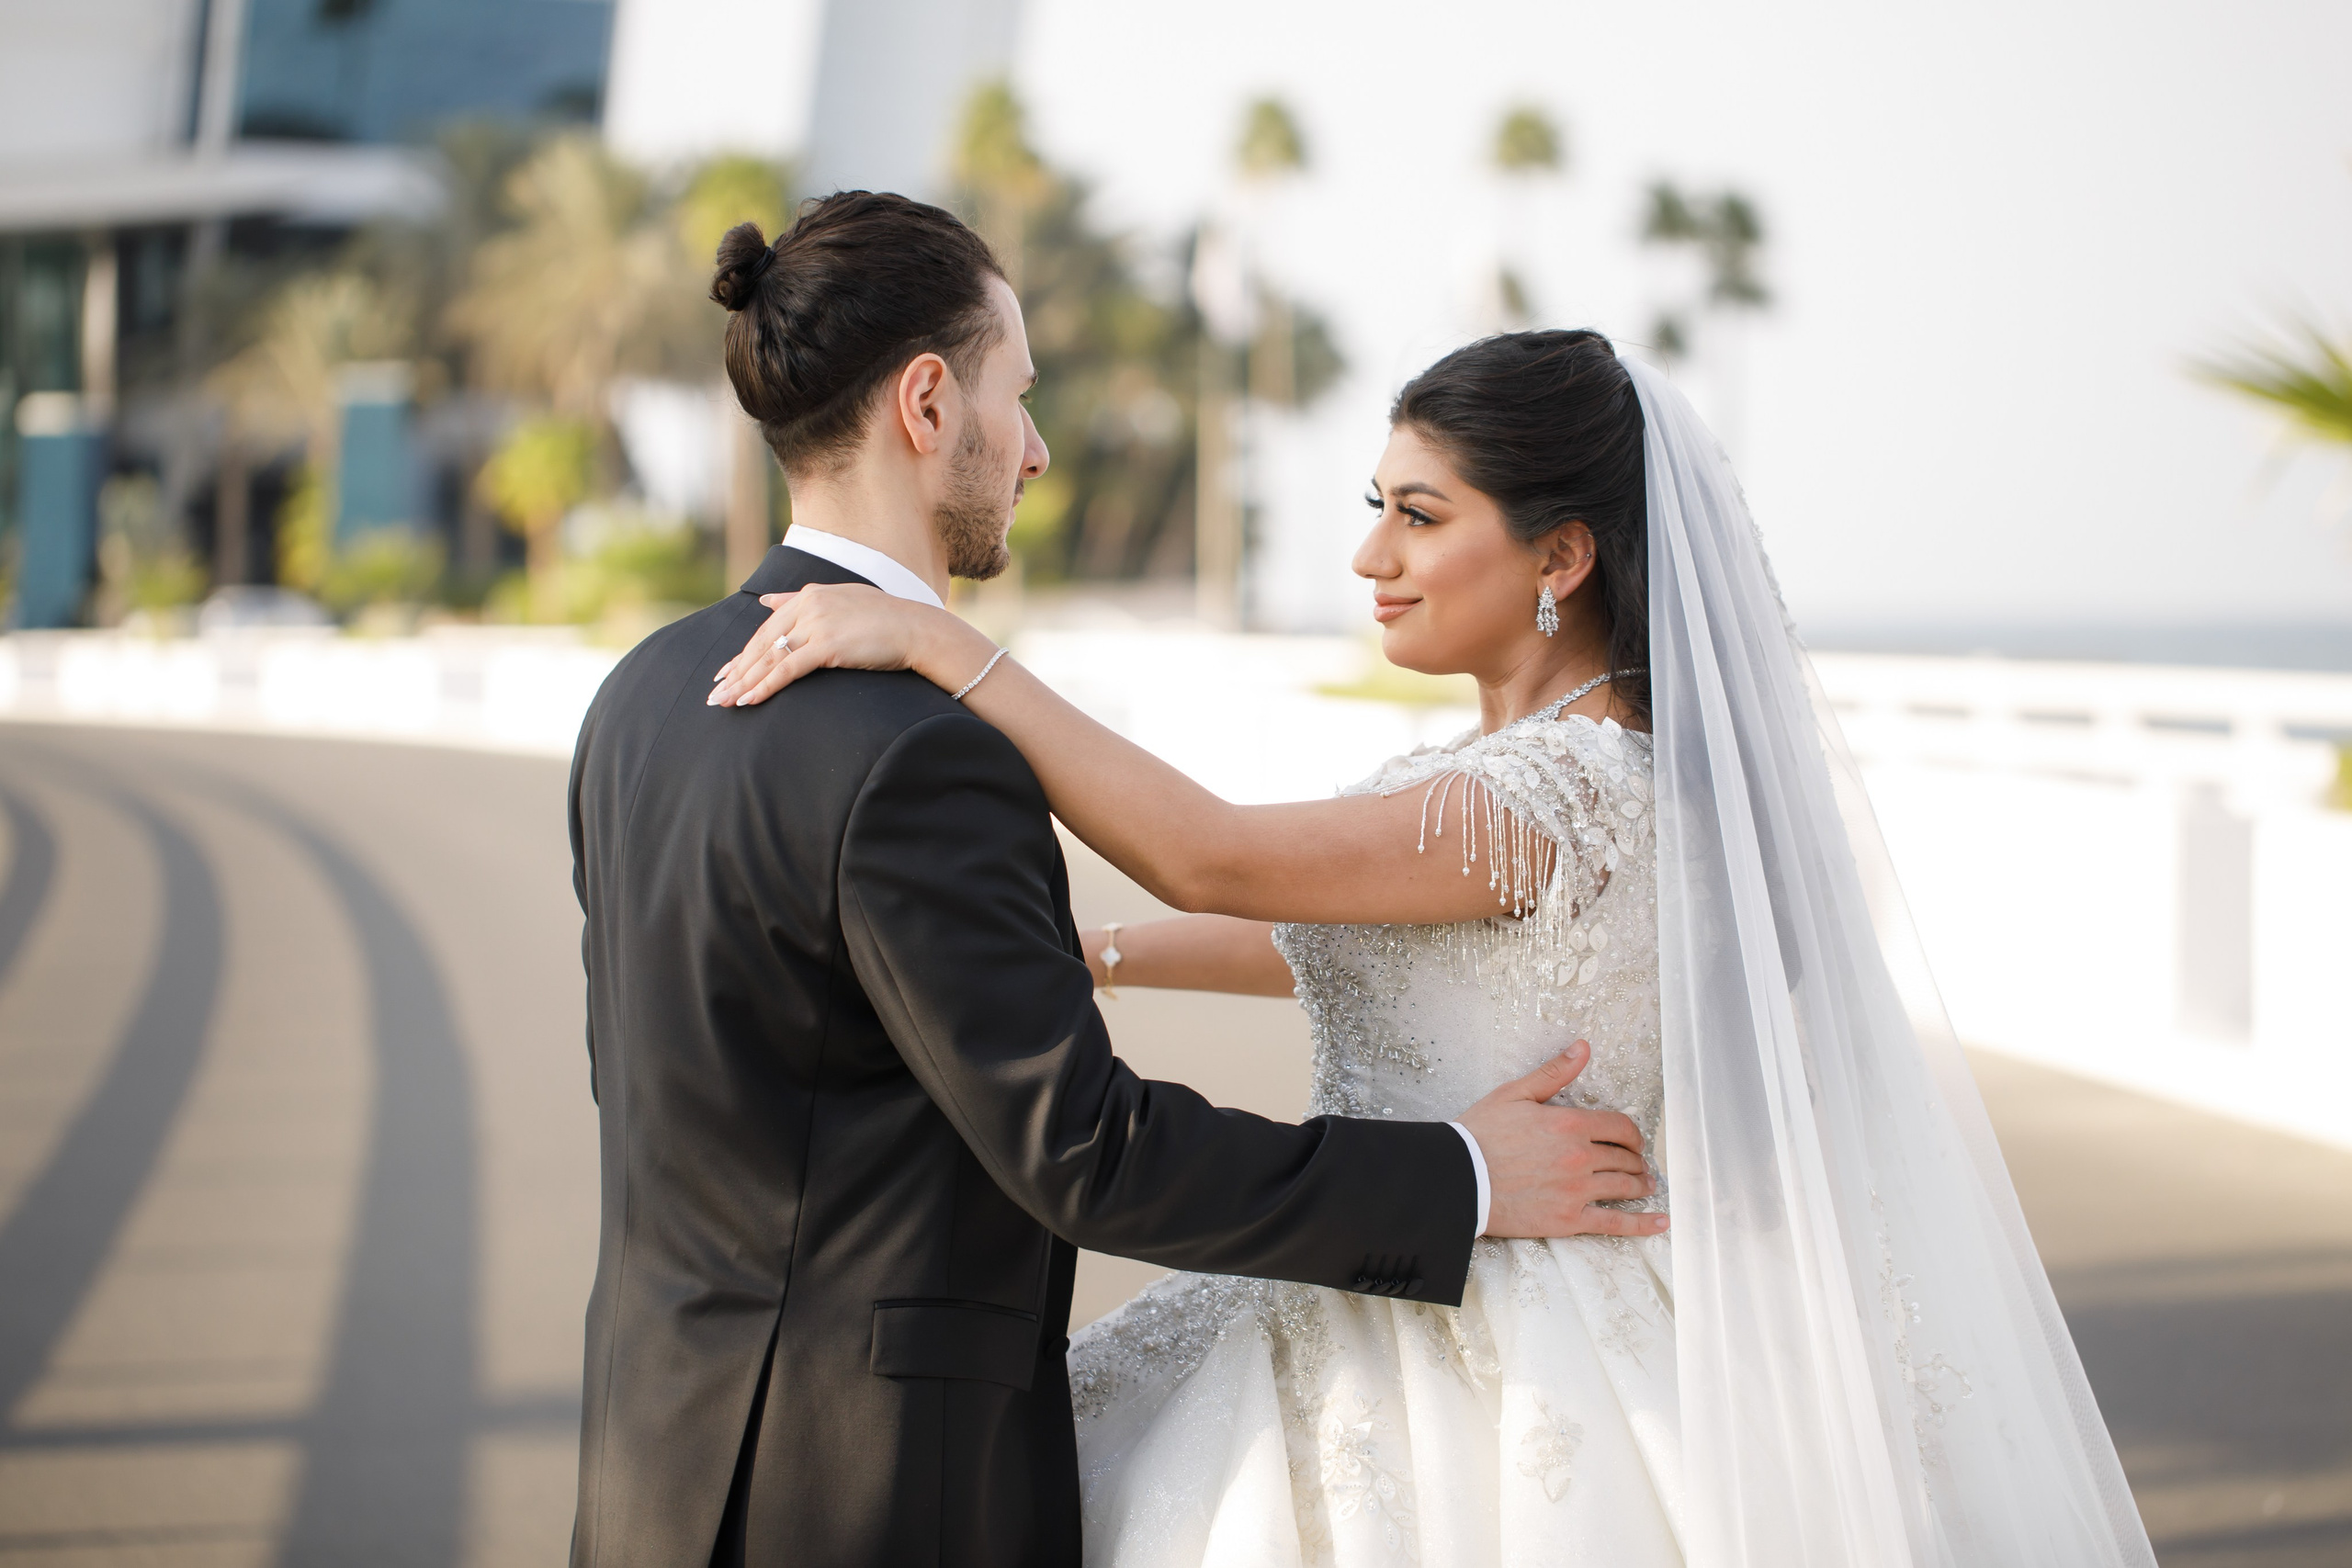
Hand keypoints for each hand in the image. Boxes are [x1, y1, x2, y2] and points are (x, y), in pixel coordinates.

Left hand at [708, 583, 957, 706]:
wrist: (918, 630)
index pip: (767, 629)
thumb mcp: (840, 600)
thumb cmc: (885, 620)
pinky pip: (787, 669)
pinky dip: (766, 686)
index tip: (726, 673)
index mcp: (809, 596)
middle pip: (762, 644)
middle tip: (715, 694)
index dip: (744, 654)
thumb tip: (766, 600)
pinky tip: (750, 700)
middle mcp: (808, 606)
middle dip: (737, 672)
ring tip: (724, 703)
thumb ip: (798, 599)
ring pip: (770, 658)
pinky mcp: (827, 645)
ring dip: (744, 683)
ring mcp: (817, 624)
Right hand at [1454, 1042, 1664, 1239]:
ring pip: (1624, 1186)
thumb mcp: (1515, 1094)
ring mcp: (1577, 1190)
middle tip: (1637, 1164)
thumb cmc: (1480, 1134)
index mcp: (1569, 1124)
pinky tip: (1660, 1223)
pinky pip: (1615, 1223)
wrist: (1458, 1179)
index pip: (1619, 1127)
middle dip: (1635, 1159)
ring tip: (1645, 1185)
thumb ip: (1554, 1072)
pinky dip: (1641, 1224)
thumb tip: (1583, 1048)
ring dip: (1641, 1185)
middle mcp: (1580, 1157)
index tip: (1632, 1140)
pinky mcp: (1569, 1219)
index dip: (1632, 1134)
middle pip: (1625, 1158)